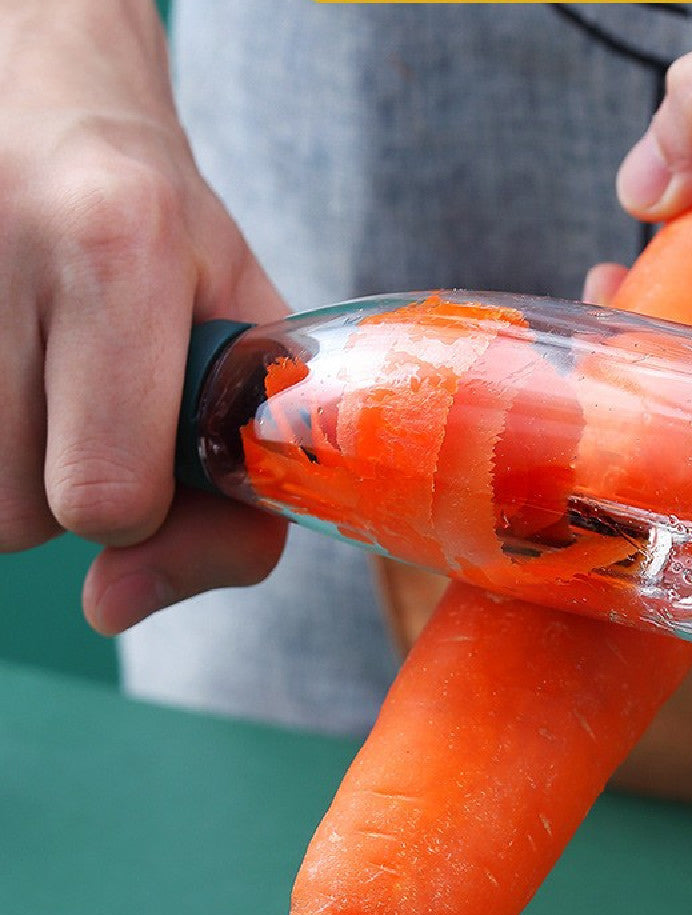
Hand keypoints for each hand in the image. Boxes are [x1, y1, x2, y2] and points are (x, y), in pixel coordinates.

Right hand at [0, 0, 287, 632]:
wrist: (45, 107)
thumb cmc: (170, 236)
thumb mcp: (248, 348)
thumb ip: (231, 505)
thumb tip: (113, 611)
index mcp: (119, 249)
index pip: (109, 498)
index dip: (142, 505)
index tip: (153, 441)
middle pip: (20, 518)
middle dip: (71, 485)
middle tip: (87, 384)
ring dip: (14, 466)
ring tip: (40, 360)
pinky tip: (3, 358)